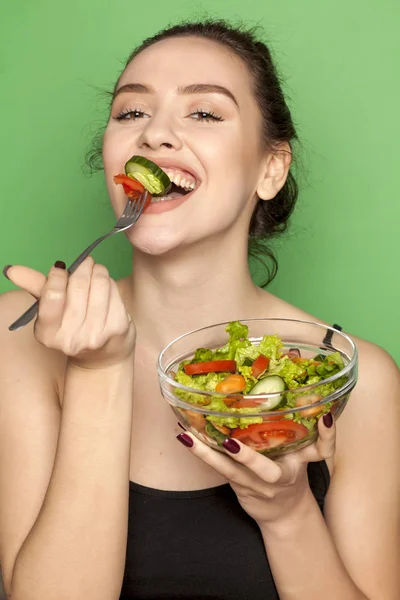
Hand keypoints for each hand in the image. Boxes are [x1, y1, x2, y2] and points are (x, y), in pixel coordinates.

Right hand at [5, 258, 134, 368]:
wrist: (103, 356)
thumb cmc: (74, 325)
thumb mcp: (51, 309)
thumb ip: (34, 287)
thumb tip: (12, 270)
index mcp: (47, 334)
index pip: (53, 294)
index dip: (59, 276)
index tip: (62, 269)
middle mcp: (71, 339)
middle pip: (79, 287)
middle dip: (83, 268)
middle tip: (86, 262)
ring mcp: (95, 336)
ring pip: (100, 286)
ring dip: (99, 272)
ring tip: (97, 271)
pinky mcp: (117, 330)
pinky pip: (114, 293)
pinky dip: (111, 284)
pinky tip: (107, 287)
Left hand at [177, 414, 334, 526]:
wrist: (284, 513)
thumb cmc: (290, 469)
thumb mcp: (301, 448)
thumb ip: (299, 415)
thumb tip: (294, 357)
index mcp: (301, 461)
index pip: (322, 450)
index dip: (328, 435)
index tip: (325, 416)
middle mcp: (280, 476)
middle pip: (266, 471)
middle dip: (248, 458)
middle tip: (230, 442)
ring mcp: (257, 486)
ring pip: (231, 472)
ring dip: (207, 453)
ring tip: (188, 435)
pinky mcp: (239, 487)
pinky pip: (219, 469)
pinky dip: (201, 452)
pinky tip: (184, 436)